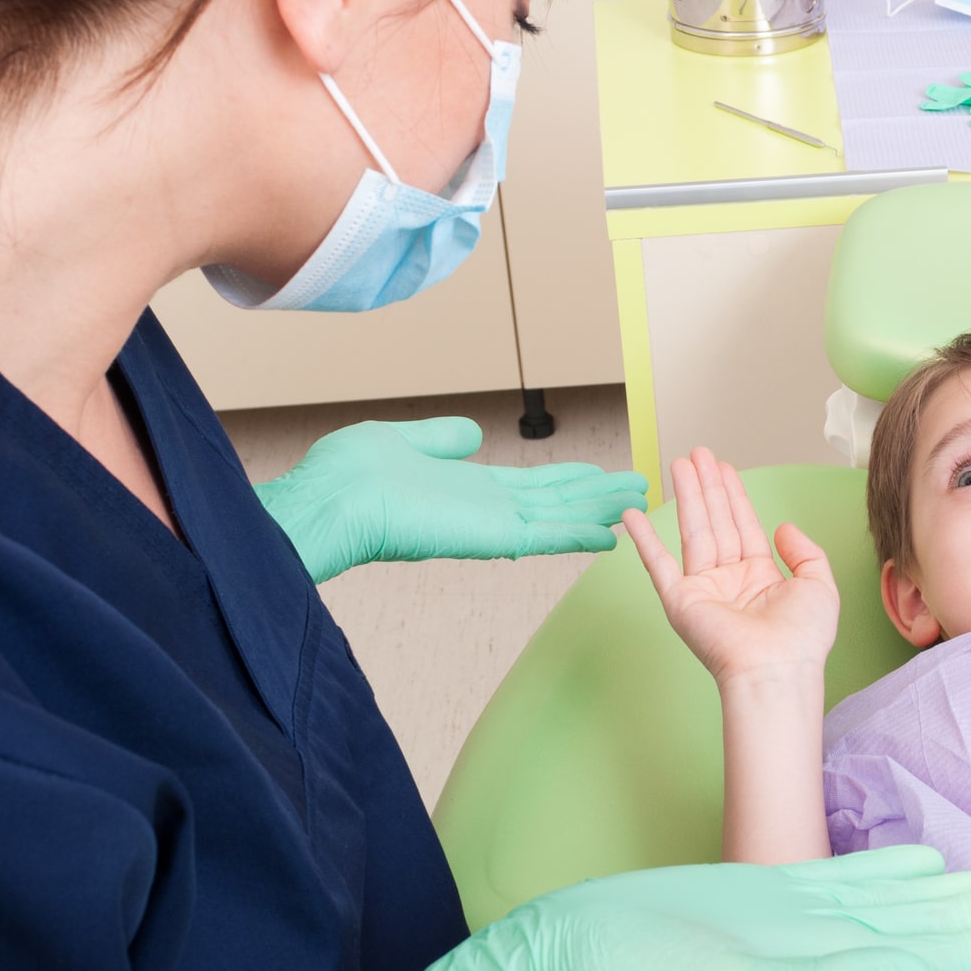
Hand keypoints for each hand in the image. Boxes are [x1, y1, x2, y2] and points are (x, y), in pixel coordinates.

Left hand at [253, 418, 647, 583]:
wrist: (329, 503)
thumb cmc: (348, 476)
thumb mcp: (403, 441)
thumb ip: (442, 439)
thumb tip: (470, 433)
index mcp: (465, 488)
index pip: (530, 485)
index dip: (568, 479)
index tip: (598, 475)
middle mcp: (484, 508)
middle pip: (556, 500)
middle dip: (598, 494)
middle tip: (639, 488)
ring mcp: (491, 524)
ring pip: (561, 515)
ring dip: (602, 509)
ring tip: (641, 501)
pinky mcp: (492, 536)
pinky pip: (547, 535)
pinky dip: (580, 534)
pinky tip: (612, 533)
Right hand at [623, 448, 839, 686]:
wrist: (777, 670)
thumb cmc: (802, 637)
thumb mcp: (818, 585)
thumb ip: (805, 551)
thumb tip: (783, 526)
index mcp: (760, 577)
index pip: (744, 525)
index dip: (733, 495)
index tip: (723, 467)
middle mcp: (730, 579)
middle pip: (716, 522)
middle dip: (707, 487)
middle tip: (697, 453)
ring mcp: (703, 589)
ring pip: (693, 531)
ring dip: (686, 497)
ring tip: (679, 464)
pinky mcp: (681, 601)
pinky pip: (659, 564)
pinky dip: (644, 540)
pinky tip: (634, 514)